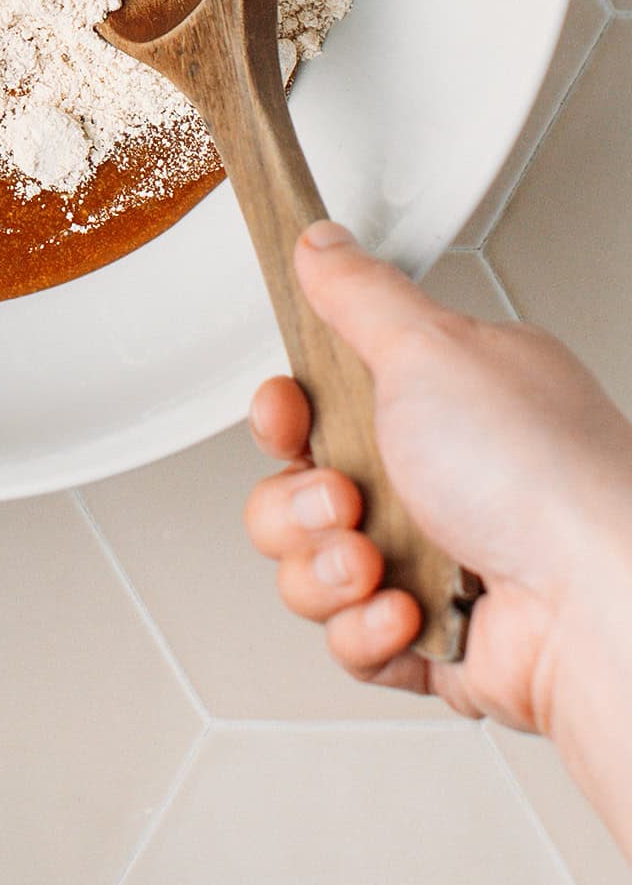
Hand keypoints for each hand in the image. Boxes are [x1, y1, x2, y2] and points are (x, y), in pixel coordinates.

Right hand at [244, 221, 631, 847]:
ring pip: (312, 568)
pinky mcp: (434, 640)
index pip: (321, 400)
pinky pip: (350, 640)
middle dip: (302, 503)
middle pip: (299, 487)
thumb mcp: (432, 350)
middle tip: (348, 496)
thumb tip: (322, 244)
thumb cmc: (540, 476)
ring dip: (330, 569)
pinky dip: (369, 631)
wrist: (599, 607)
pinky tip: (406, 612)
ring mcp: (436, 562)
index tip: (289, 414)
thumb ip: (361, 294)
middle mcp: (439, 477)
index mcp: (442, 400)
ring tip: (381, 561)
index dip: (285, 413)